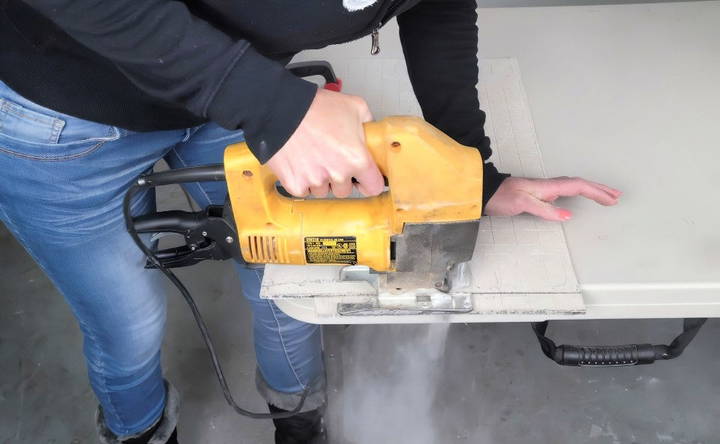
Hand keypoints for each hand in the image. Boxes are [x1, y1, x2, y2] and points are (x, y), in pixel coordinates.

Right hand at [266, 88, 383, 197]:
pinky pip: (304, 190)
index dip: (369, 182)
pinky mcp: (295, 184)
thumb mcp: (355, 106)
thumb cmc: (315, 108)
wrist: (281, 109)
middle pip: (345, 190)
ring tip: (313, 158)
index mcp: (356, 159)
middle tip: (332, 160)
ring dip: (321, 180)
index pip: (373, 187)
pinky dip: (302, 180)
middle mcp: (337, 174)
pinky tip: (300, 163)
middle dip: (341, 179)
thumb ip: (368, 124)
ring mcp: (315, 181)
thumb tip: (370, 134)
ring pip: (323, 191)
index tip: (364, 179)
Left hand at [484, 177, 621, 220]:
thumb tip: (568, 216)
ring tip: (606, 196)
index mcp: (548, 186)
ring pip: (574, 186)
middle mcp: (549, 186)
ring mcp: (545, 189)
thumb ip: (546, 210)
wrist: (485, 192)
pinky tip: (579, 198)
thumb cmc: (502, 197)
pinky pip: (566, 191)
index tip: (612, 199)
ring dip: (591, 190)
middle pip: (580, 184)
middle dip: (599, 189)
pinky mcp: (540, 194)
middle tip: (617, 196)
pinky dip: (579, 193)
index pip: (578, 186)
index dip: (597, 192)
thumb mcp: (523, 204)